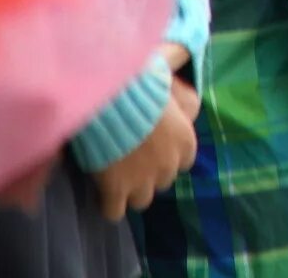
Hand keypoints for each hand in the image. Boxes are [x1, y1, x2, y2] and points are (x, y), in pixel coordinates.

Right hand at [91, 78, 197, 220]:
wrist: (112, 101)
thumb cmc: (141, 84)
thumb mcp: (171, 79)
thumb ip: (183, 89)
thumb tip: (188, 74)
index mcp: (186, 141)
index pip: (184, 161)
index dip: (166, 155)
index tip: (151, 146)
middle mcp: (170, 165)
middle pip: (162, 181)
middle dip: (149, 173)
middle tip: (130, 158)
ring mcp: (144, 182)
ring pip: (141, 199)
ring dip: (130, 190)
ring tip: (115, 176)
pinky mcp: (117, 192)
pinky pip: (114, 212)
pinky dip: (107, 204)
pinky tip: (100, 191)